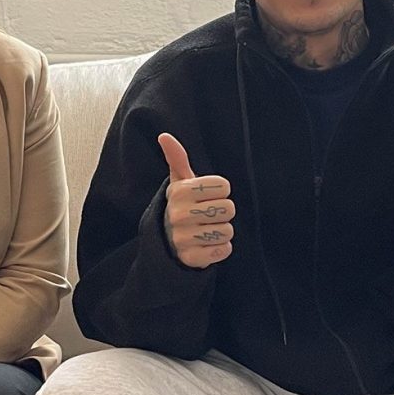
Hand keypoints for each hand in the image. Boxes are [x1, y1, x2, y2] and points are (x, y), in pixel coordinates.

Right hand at [159, 133, 234, 268]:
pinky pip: (224, 250)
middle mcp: (179, 214)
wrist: (167, 244)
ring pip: (228, 231)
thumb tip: (164, 135)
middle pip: (229, 209)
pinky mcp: (192, 259)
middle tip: (207, 216)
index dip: (220, 192)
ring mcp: (184, 238)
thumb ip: (177, 159)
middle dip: (222, 213)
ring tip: (206, 230)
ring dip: (221, 232)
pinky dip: (220, 249)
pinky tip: (206, 246)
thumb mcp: (179, 183)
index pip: (224, 186)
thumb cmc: (182, 206)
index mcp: (180, 191)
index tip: (206, 197)